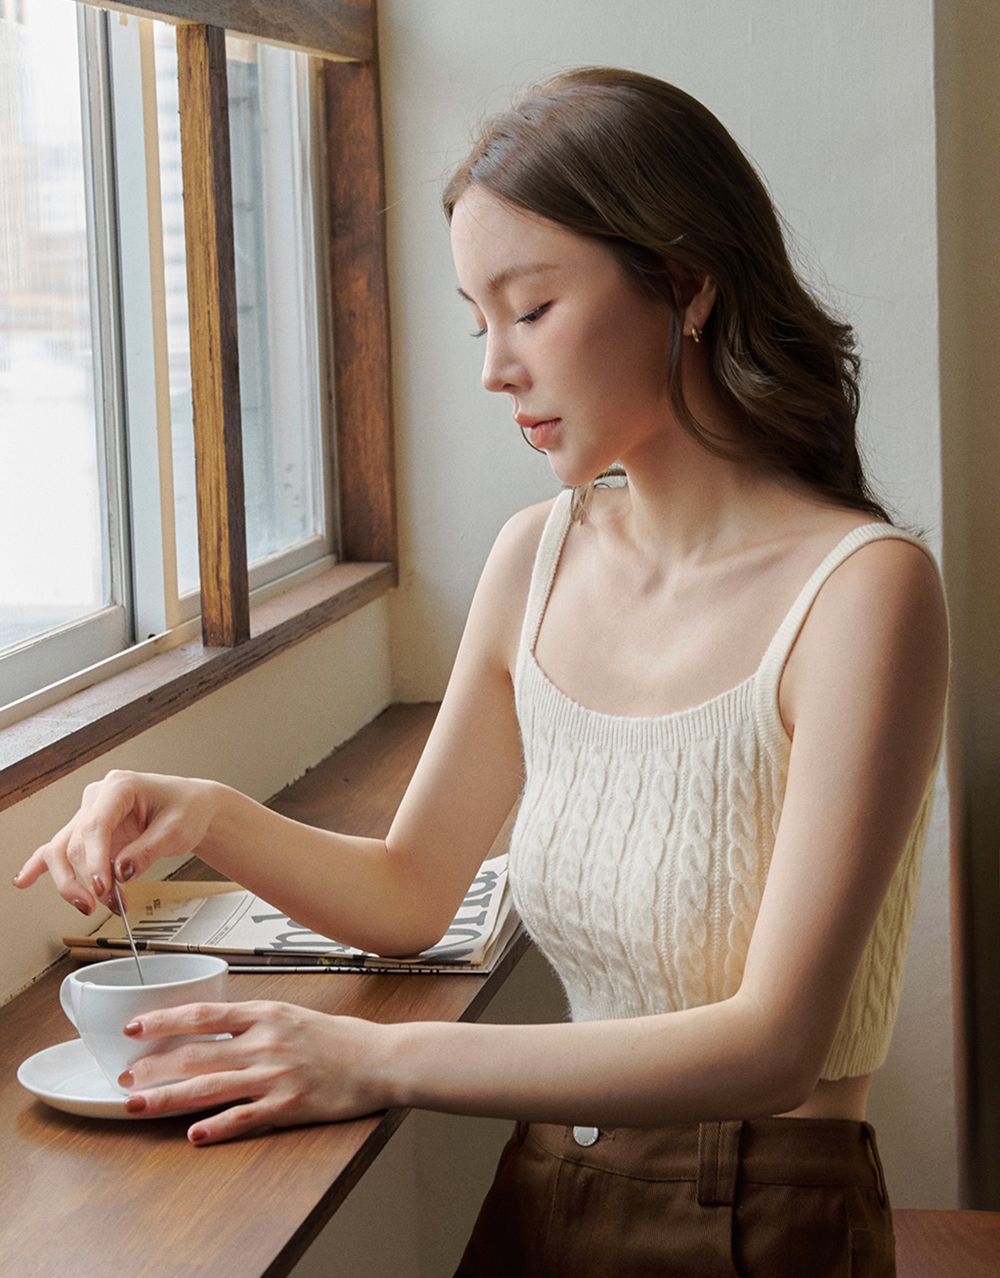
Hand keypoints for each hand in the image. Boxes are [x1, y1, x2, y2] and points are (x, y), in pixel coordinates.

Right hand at [12, 770, 217, 914]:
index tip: (103, 888)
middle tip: (110, 904)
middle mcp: (98, 798)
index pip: (96, 826)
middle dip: (90, 880)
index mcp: (120, 786)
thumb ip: (148, 851)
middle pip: (76, 842)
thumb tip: (121, 873)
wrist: (192, 806)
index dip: (95, 860)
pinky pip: (57, 848)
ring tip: (89, 906)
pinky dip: (40, 865)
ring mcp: (89, 814)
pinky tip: (24, 880)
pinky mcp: (88, 832)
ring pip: (62, 849)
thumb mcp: (177, 829)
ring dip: (72, 883)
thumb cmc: (186, 808)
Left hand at [116, 1000, 391, 1144]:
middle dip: (153, 1066)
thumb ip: (255, 1022)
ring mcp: (276, 1075)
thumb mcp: (293, 1016)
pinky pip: (245, 1117)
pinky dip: (218, 1126)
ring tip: (137, 1105)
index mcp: (266, 1014)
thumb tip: (213, 1027)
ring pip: (210, 1086)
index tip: (133, 1028)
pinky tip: (194, 1135)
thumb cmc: (340, 1039)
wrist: (381, 1059)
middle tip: (123, 1077)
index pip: (204, 1014)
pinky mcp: (289, 1106)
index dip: (164, 1021)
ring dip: (168, 1097)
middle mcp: (266, 1042)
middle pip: (197, 1053)